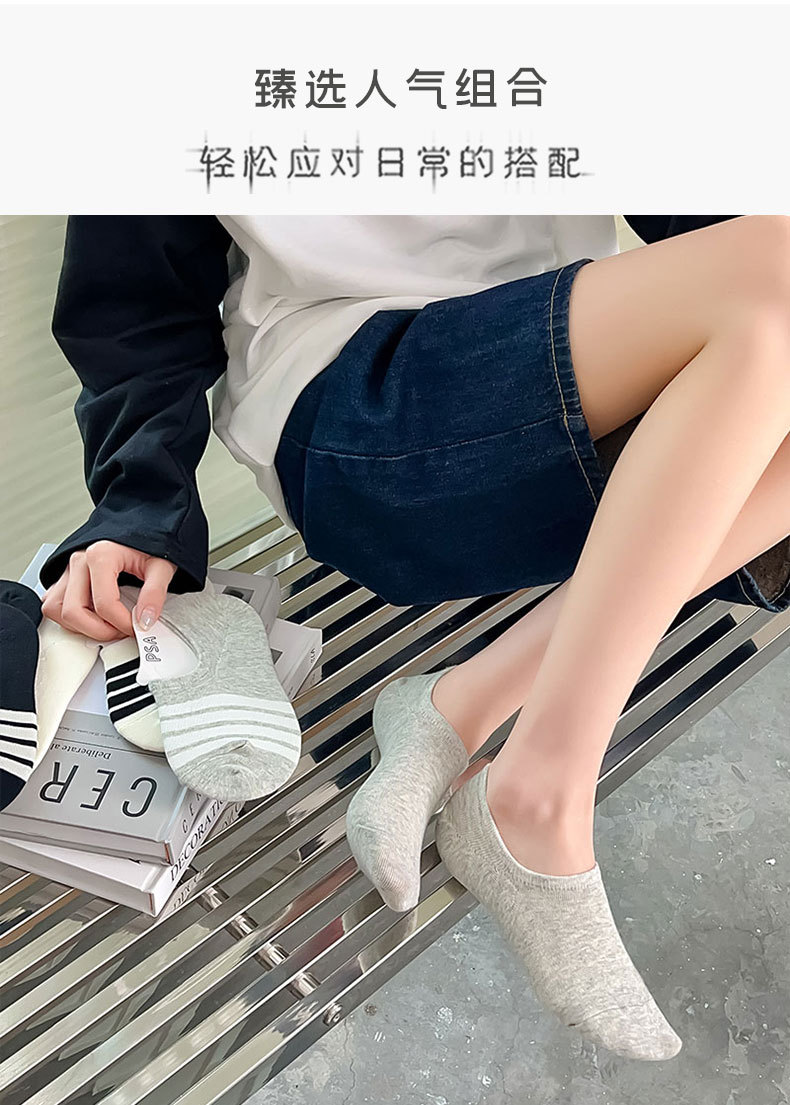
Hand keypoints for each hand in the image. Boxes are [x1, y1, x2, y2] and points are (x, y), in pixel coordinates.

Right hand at [41, 541, 176, 640]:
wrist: (139, 527)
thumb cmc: (147, 544)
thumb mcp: (161, 565)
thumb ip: (155, 593)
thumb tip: (145, 620)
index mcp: (100, 555)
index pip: (104, 604)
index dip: (123, 624)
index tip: (138, 628)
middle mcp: (78, 561)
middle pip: (74, 611)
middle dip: (99, 631)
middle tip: (122, 631)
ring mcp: (67, 570)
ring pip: (56, 610)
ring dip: (80, 626)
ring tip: (107, 625)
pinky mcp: (63, 578)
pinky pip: (54, 605)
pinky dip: (70, 618)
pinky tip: (92, 617)